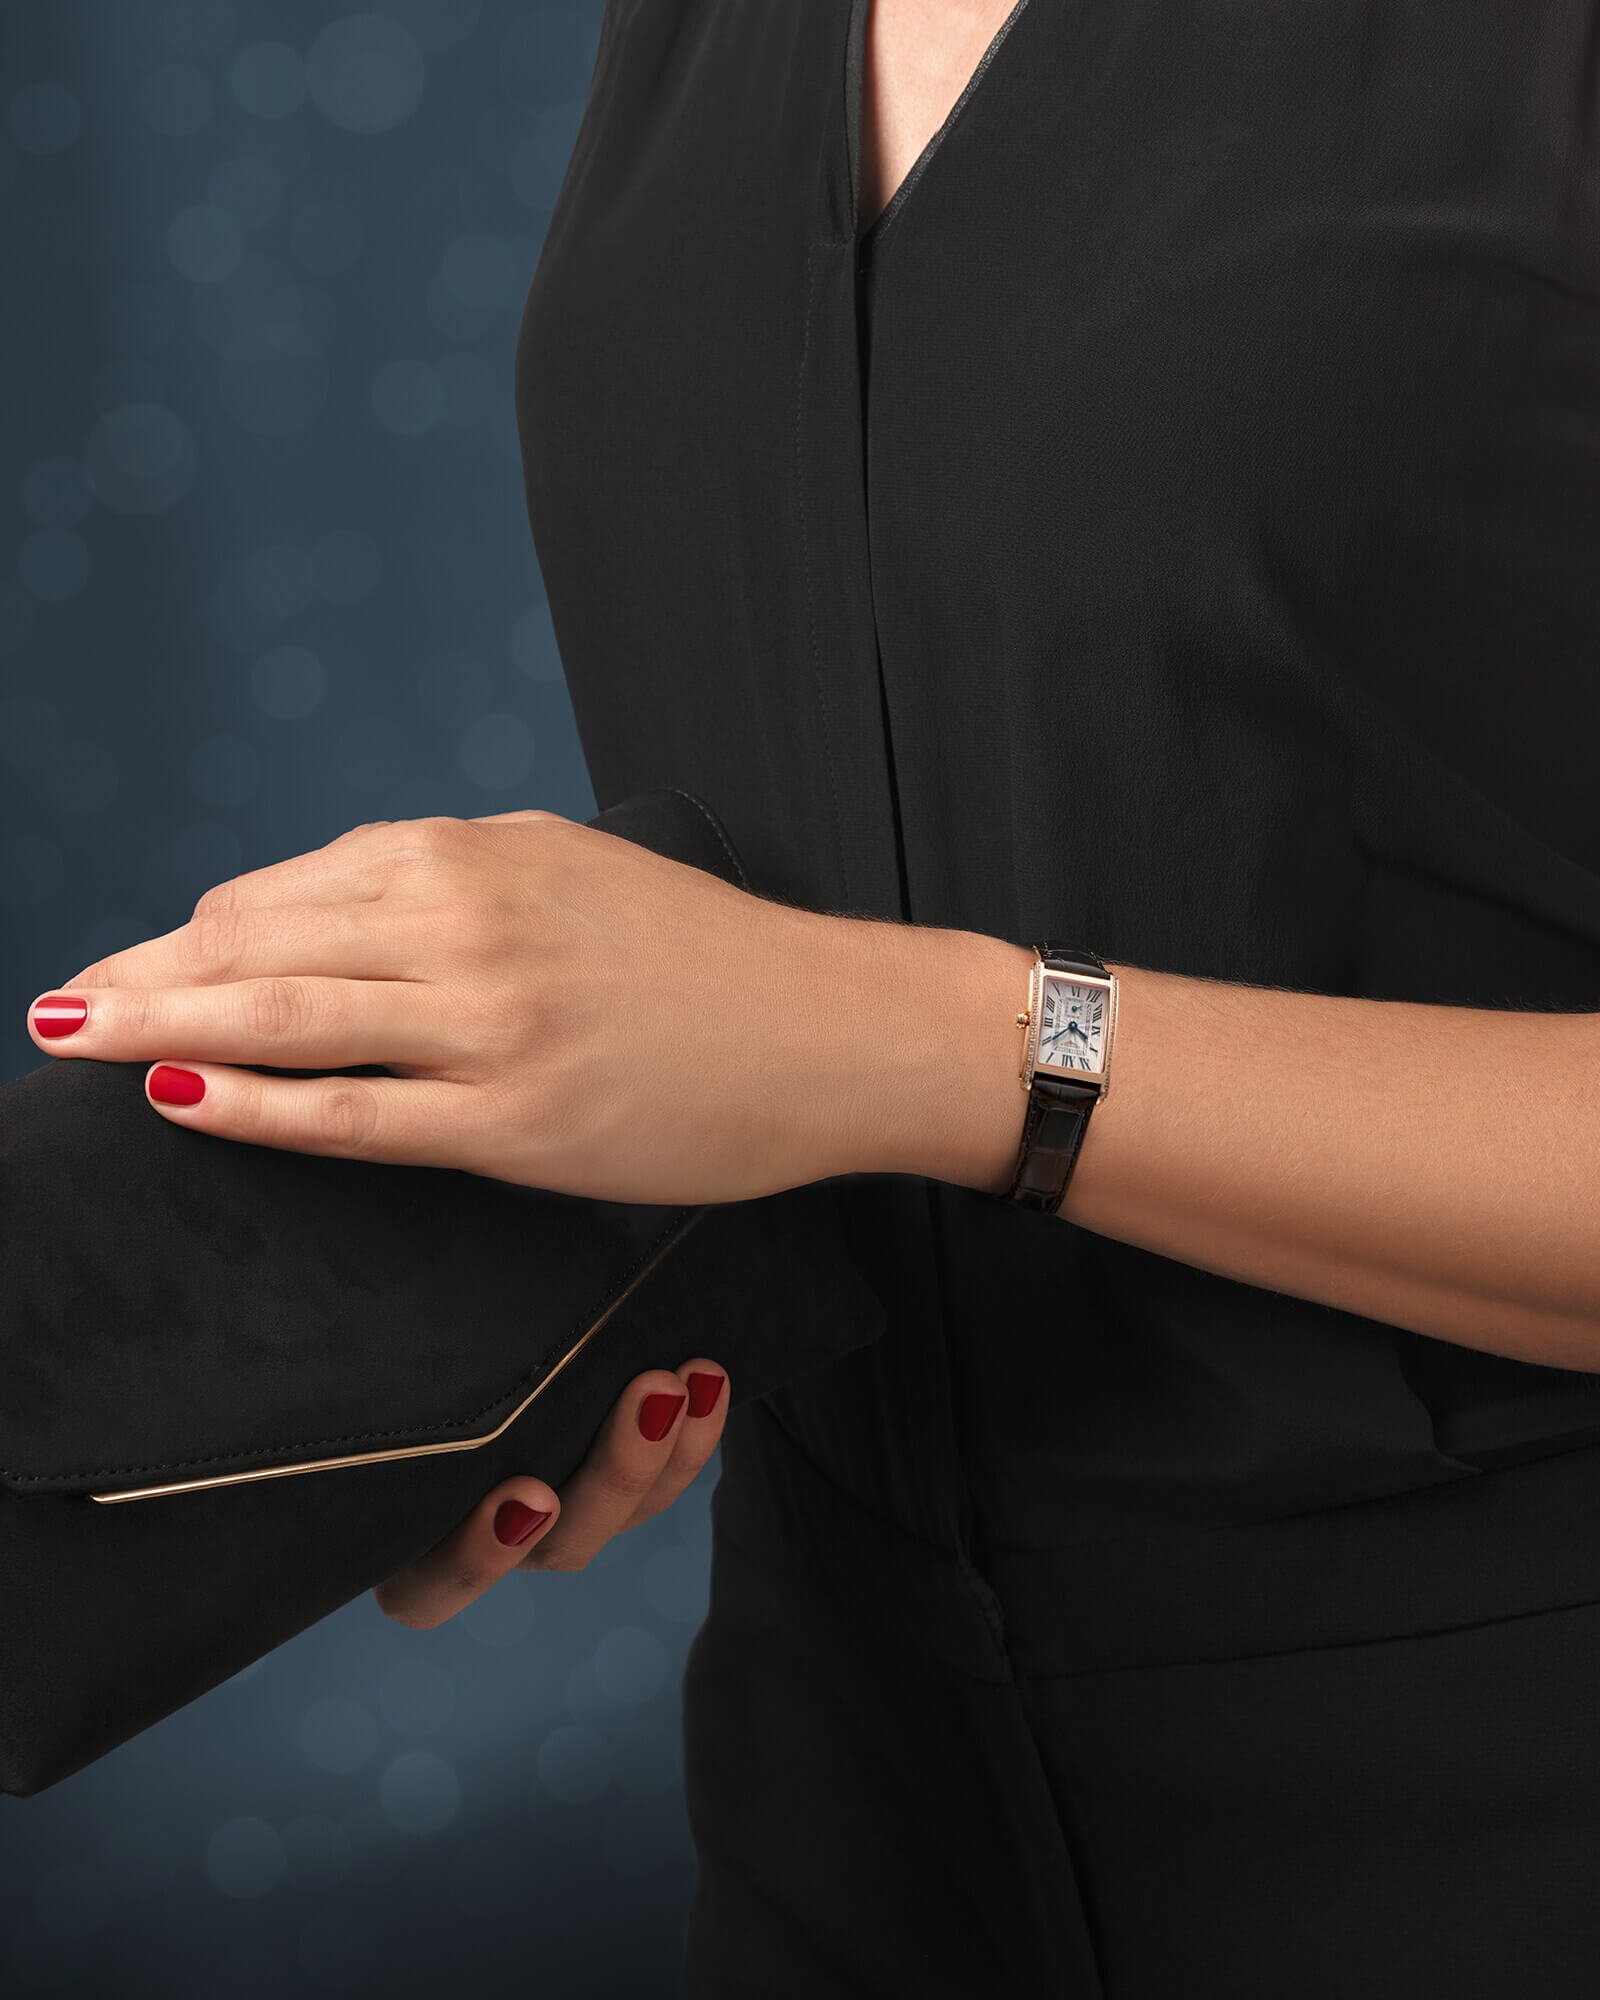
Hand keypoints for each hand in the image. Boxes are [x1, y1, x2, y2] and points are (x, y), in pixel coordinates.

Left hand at [22, 808, 881, 1204]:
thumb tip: (322, 911)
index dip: (188, 933)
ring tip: (72, 1041)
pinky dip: (255, 1107)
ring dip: (158, 1029)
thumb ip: (447, 878)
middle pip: (258, 946)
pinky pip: (356, 1115)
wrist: (827, 1025)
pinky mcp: (518, 1120)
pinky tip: (181, 1102)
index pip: (283, 890)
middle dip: (141, 977)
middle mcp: (467, 923)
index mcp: (474, 854)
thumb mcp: (567, 870)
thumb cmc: (702, 953)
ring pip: (284, 1020)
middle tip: (59, 1006)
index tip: (132, 963)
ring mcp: (488, 1024)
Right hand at [373, 1360, 727, 1628]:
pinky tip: (709, 1375)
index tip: (525, 1491)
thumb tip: (322, 1285)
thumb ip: (389, 1362)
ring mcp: (552, 1519)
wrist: (438, 1325)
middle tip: (649, 1396)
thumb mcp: (383, 1365)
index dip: (479, 1557)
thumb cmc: (391, 1353)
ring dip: (663, 1451)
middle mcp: (485, 1541)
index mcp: (405, 1539)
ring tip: (688, 1377)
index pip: (429, 1590)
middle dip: (614, 1474)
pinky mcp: (610, 1487)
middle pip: (557, 1547)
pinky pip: (661, 1484)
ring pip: (618, 1516)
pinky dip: (692, 1436)